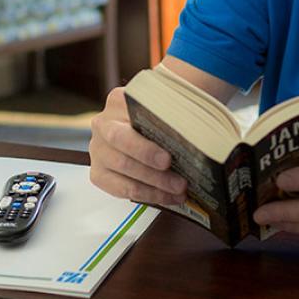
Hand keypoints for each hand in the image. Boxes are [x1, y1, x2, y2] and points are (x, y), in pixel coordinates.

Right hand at [88, 86, 187, 206]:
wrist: (148, 123)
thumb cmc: (162, 116)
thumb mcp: (168, 107)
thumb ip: (176, 115)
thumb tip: (200, 137)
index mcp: (118, 101)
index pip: (130, 119)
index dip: (147, 143)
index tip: (168, 158)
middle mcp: (103, 124)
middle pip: (122, 144)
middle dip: (151, 166)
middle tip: (178, 180)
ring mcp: (99, 149)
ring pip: (123, 169)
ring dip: (154, 185)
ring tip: (179, 190)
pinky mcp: (99, 173)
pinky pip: (121, 189)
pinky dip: (148, 195)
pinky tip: (168, 197)